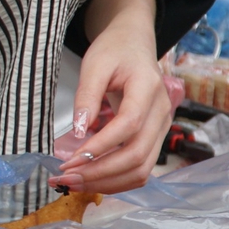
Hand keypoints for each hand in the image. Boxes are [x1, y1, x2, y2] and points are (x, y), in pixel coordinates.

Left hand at [58, 0, 169, 193]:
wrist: (135, 44)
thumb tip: (79, 132)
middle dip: (100, 173)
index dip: (100, 146)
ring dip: (108, 183)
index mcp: (148, 89)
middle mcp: (162, 113)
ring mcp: (162, 128)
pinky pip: (141, 169)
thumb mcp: (94, 63)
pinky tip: (92, 180)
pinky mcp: (155, 138)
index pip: (128, 125)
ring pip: (142, 169)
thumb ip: (87, 95)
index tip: (70, 160)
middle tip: (66, 178)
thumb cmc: (114, 51)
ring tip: (74, 183)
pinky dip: (117, 181)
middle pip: (137, 155)